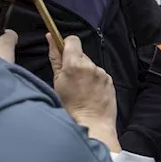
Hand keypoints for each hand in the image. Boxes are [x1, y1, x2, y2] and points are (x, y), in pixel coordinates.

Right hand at [48, 35, 119, 151]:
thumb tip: (50, 38)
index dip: (66, 45)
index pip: (72, 40)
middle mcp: (91, 65)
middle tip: (70, 79)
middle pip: (81, 54)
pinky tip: (90, 92)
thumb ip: (55, 58)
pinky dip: (94, 80)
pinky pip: (99, 74)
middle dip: (74, 62)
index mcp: (75, 63)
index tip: (63, 54)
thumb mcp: (57, 82)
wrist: (93, 123)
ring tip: (80, 89)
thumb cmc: (71, 107)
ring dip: (85, 72)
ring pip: (90, 65)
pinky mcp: (110, 80)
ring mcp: (102, 73)